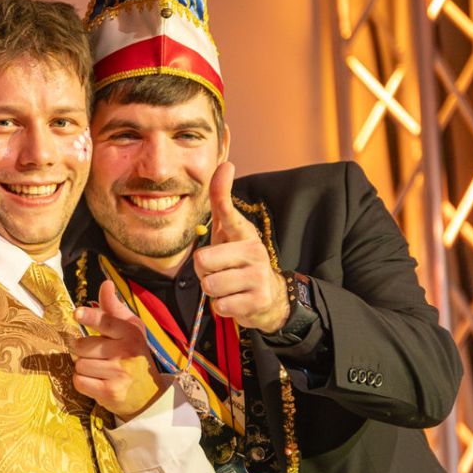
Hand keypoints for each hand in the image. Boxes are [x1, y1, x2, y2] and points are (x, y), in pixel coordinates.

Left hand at [70, 280, 164, 420]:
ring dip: (84, 367)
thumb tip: (106, 284)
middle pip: (83, 346)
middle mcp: (126, 353)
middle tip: (99, 355)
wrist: (148, 394)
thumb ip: (113, 308)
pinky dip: (83, 382)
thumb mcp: (130, 329)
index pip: (107, 322)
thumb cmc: (133, 355)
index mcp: (131, 333)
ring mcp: (119, 374)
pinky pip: (79, 381)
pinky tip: (97, 382)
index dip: (90, 316)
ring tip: (100, 370)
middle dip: (84, 350)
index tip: (77, 313)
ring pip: (79, 364)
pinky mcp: (110, 393)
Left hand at [192, 162, 287, 332]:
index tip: (227, 166)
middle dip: (203, 271)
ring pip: (209, 285)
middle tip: (218, 271)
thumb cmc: (240, 262)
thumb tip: (225, 165)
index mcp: (244, 234)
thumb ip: (222, 205)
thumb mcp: (229, 234)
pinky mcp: (257, 301)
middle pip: (202, 261)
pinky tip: (235, 300)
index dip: (223, 191)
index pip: (228, 211)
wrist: (270, 298)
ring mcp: (257, 277)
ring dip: (213, 291)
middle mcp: (254, 252)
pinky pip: (219, 306)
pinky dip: (222, 307)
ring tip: (227, 286)